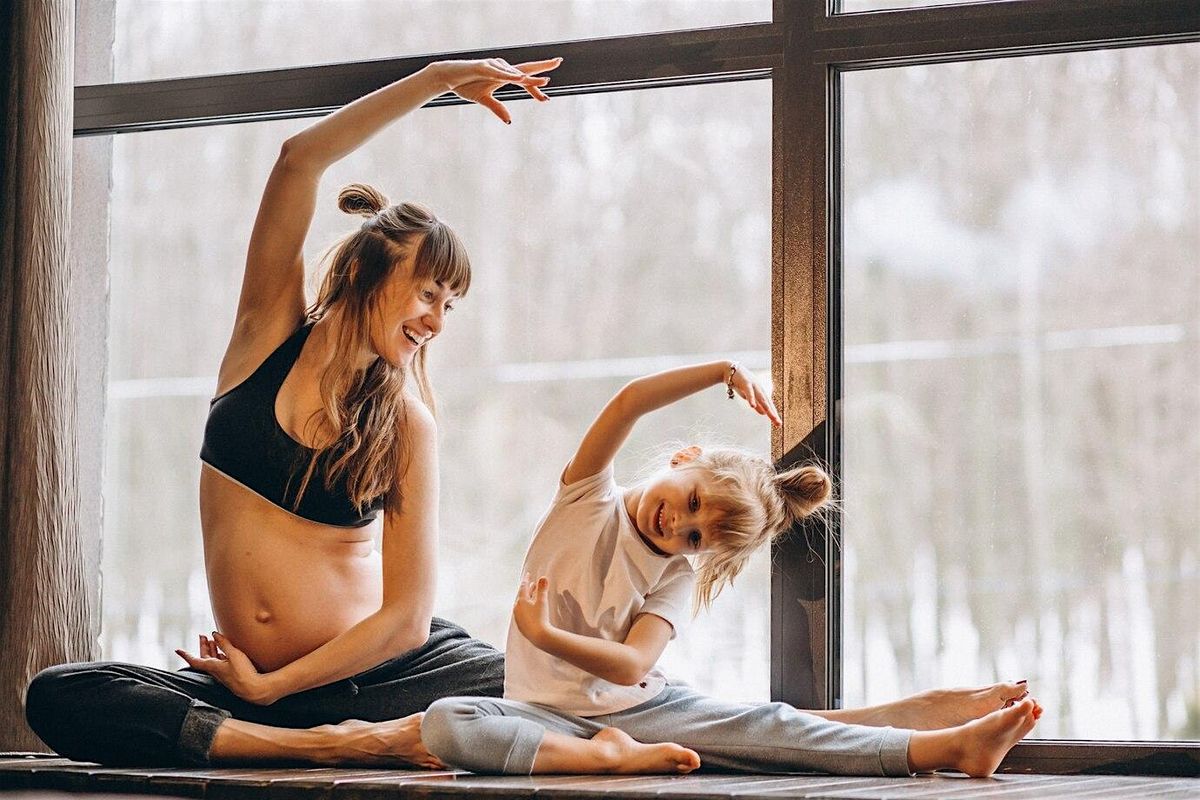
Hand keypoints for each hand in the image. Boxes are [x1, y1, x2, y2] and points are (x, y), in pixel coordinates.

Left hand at [176, 631, 279, 705]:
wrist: (254, 690)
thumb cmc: (243, 673)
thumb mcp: (234, 654)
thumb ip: (224, 644)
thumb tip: (215, 634)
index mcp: (213, 667)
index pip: (195, 660)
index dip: (185, 654)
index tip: (177, 650)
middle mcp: (215, 671)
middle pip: (204, 658)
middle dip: (203, 646)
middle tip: (203, 636)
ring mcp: (222, 674)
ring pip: (212, 661)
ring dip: (211, 650)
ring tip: (213, 641)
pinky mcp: (230, 675)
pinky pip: (220, 664)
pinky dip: (220, 656)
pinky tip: (224, 653)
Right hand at [431, 57, 562, 122]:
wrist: (447, 76)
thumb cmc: (464, 85)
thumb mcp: (483, 99)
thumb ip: (497, 108)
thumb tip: (509, 121)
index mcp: (503, 76)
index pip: (524, 80)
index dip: (536, 88)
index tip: (547, 99)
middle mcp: (501, 69)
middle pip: (525, 67)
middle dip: (543, 66)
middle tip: (559, 62)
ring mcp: (493, 67)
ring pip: (515, 73)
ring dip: (530, 78)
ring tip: (546, 82)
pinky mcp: (483, 67)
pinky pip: (499, 73)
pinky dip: (510, 75)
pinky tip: (521, 78)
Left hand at [512, 573, 553, 647]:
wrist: (539, 636)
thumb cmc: (540, 617)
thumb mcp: (542, 601)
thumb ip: (542, 589)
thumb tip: (543, 577)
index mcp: (521, 601)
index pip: (523, 587)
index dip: (526, 579)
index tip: (528, 574)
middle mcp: (517, 608)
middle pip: (522, 595)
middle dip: (528, 589)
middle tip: (532, 584)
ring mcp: (518, 617)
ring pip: (521, 604)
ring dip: (527, 598)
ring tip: (533, 596)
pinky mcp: (521, 624)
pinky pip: (522, 612)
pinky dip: (526, 607)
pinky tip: (531, 610)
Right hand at [726, 362, 781, 426]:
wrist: (729, 369)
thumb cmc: (740, 383)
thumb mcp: (749, 396)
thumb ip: (756, 403)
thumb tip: (763, 413)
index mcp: (761, 392)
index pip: (769, 405)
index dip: (773, 414)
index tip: (778, 424)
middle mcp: (760, 389)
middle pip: (768, 403)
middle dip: (773, 413)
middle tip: (778, 423)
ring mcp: (753, 385)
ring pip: (761, 398)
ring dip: (766, 407)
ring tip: (771, 416)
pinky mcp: (745, 383)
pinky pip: (749, 392)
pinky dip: (751, 399)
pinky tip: (752, 406)